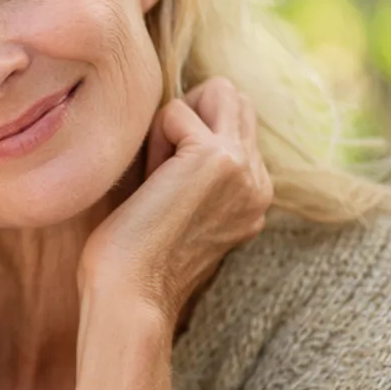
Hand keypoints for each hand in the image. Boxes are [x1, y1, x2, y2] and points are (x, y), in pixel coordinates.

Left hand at [78, 77, 273, 327]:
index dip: (187, 133)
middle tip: (158, 169)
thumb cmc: (133, 256)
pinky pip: (177, 110)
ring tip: (156, 174)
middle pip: (232, 97)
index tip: (164, 184)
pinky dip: (154, 137)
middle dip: (187, 115)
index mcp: (254, 195)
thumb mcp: (177, 206)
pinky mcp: (218, 159)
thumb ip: (190, 169)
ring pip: (216, 92)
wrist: (130, 296)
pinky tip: (149, 183)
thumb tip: (176, 116)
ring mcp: (245, 168)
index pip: (235, 120)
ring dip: (173, 123)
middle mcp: (259, 181)